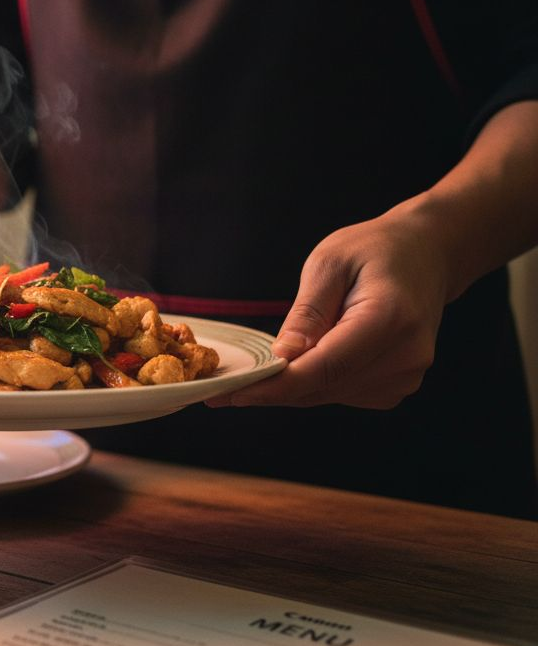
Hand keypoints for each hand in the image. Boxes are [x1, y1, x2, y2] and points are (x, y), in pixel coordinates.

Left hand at [207, 209, 450, 408]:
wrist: (426, 255)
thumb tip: (283, 356)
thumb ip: (307, 313)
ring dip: (289, 388)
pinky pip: (341, 393)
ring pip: (328, 395)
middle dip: (270, 390)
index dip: (274, 386)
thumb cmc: (374, 250)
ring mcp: (407, 375)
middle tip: (219, 391)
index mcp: (389, 319)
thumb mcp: (329, 263)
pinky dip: (312, 384)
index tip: (230, 393)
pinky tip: (296, 364)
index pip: (323, 368)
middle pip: (323, 387)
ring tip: (252, 375)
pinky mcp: (398, 384)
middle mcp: (405, 355)